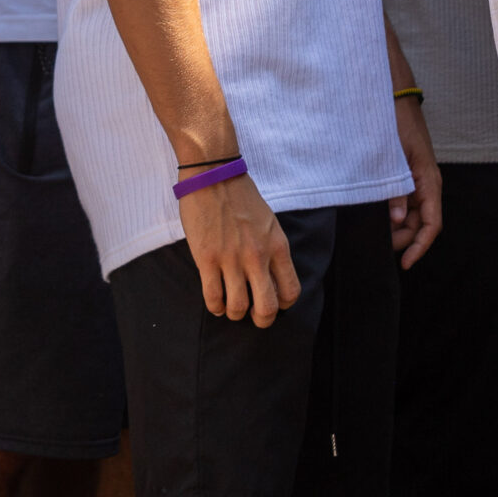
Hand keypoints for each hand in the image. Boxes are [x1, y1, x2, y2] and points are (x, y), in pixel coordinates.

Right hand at [177, 169, 298, 326]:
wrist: (213, 176)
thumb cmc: (241, 196)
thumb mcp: (269, 222)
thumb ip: (272, 249)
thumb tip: (269, 276)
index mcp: (277, 247)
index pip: (290, 291)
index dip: (283, 305)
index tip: (274, 303)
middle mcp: (257, 257)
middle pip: (267, 307)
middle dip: (262, 319)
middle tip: (254, 316)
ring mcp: (231, 259)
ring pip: (238, 306)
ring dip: (235, 314)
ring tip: (231, 309)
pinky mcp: (207, 258)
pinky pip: (213, 296)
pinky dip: (215, 307)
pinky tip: (215, 304)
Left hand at [390, 95, 443, 267]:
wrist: (392, 97)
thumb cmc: (395, 122)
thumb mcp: (394, 156)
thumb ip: (396, 188)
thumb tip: (397, 220)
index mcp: (429, 181)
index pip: (431, 223)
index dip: (420, 246)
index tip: (405, 262)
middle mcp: (426, 184)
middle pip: (420, 223)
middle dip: (403, 239)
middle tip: (377, 245)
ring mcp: (416, 179)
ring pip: (411, 214)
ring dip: (396, 227)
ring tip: (373, 232)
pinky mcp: (405, 174)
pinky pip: (403, 200)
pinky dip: (392, 212)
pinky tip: (375, 215)